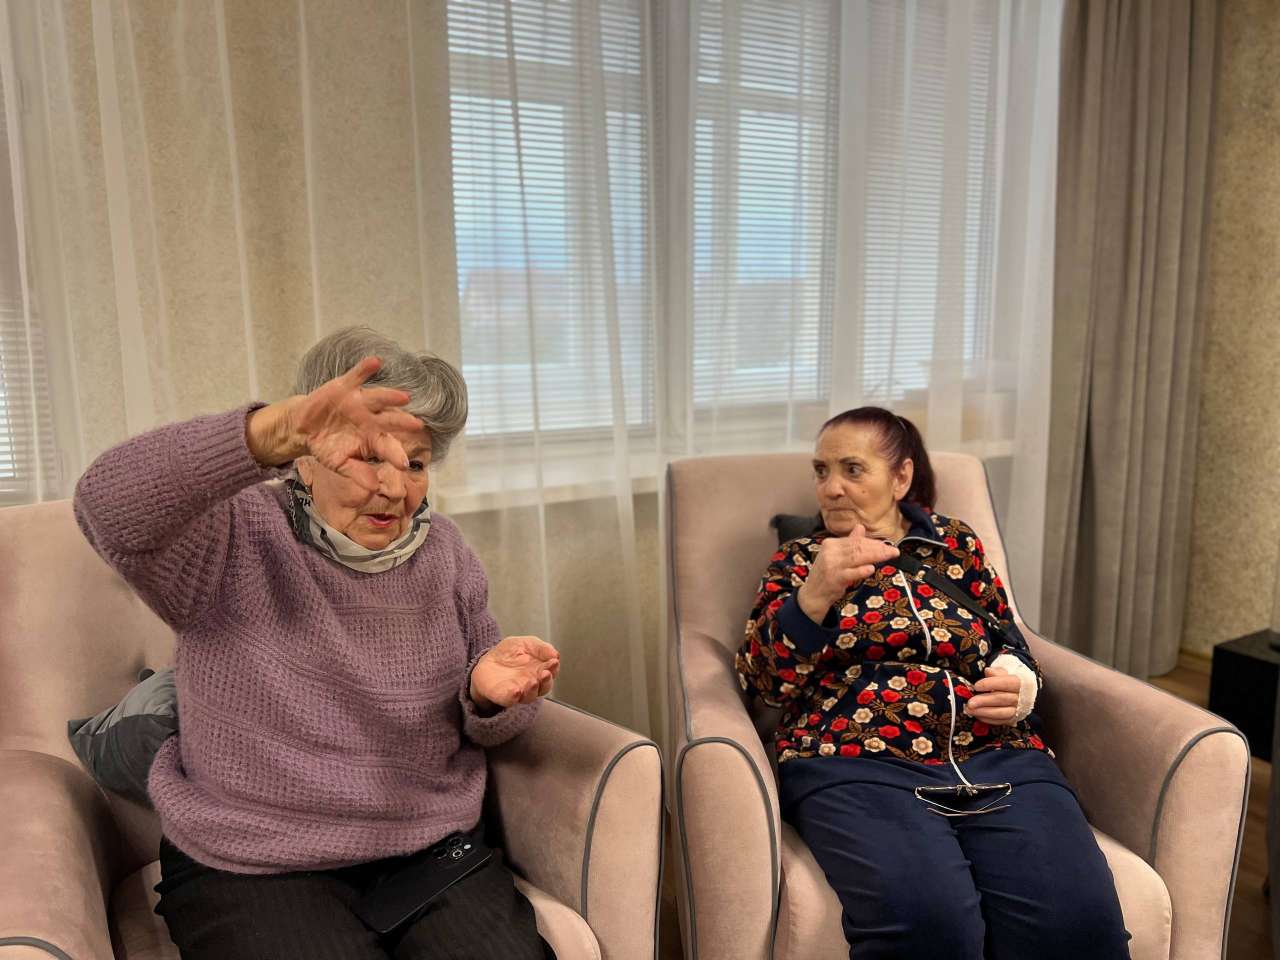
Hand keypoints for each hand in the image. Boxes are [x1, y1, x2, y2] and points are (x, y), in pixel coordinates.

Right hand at [246, 356, 423, 489]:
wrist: (304, 428)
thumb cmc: (327, 447)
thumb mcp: (340, 463)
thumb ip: (357, 473)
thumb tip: (373, 488)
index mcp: (373, 437)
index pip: (388, 446)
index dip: (396, 454)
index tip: (405, 464)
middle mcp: (371, 418)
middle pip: (390, 420)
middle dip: (402, 422)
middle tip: (417, 425)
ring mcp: (360, 401)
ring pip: (378, 398)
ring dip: (390, 396)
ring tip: (404, 396)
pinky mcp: (345, 386)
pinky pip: (357, 376)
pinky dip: (365, 369)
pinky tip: (376, 361)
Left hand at [469, 636, 559, 712]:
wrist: (487, 660)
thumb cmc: (510, 653)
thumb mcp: (526, 644)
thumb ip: (541, 648)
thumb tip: (555, 654)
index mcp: (540, 670)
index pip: (551, 672)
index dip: (553, 668)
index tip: (554, 661)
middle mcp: (532, 683)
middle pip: (544, 687)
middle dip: (546, 681)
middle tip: (545, 673)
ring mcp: (518, 691)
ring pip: (530, 696)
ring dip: (532, 690)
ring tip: (532, 682)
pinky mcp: (503, 696)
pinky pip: (510, 700)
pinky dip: (514, 698)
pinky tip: (516, 691)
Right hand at [796, 523, 899, 622]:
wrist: (813, 594)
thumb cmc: (827, 574)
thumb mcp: (836, 556)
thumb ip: (849, 542)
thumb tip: (860, 527)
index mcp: (831, 544)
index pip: (855, 540)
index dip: (873, 542)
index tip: (886, 546)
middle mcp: (830, 552)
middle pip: (858, 547)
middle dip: (878, 548)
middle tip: (893, 551)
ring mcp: (832, 565)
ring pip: (857, 557)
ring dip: (875, 556)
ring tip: (889, 556)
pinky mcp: (834, 578)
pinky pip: (851, 573)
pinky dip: (861, 570)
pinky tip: (871, 568)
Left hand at [964, 666, 1020, 724]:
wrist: (1018, 693)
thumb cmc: (1006, 681)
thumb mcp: (1003, 673)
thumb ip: (996, 672)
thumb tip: (988, 671)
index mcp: (1018, 683)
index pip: (1005, 683)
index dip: (990, 684)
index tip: (976, 686)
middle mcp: (1019, 698)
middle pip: (1002, 699)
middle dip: (984, 701)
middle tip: (970, 702)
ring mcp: (1016, 710)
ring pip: (1001, 713)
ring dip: (984, 712)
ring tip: (970, 709)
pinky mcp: (1012, 719)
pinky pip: (999, 721)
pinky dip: (987, 719)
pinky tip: (976, 714)